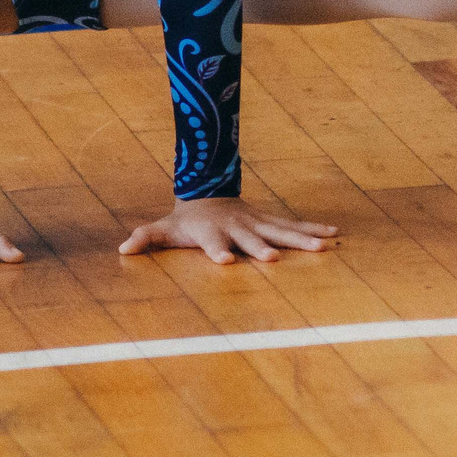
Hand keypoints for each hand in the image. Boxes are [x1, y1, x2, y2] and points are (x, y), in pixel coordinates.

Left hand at [119, 197, 338, 263]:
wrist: (207, 193)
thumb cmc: (185, 220)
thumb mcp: (163, 229)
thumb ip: (145, 239)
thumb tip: (122, 250)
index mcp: (211, 233)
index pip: (213, 244)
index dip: (218, 252)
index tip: (225, 262)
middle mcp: (237, 228)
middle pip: (252, 239)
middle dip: (263, 249)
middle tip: (275, 260)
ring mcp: (256, 223)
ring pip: (281, 231)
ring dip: (301, 240)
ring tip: (323, 248)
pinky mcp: (269, 222)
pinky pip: (293, 226)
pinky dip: (313, 230)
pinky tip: (334, 235)